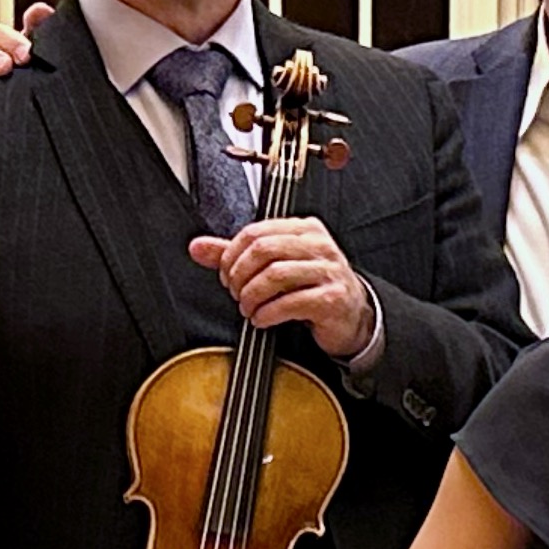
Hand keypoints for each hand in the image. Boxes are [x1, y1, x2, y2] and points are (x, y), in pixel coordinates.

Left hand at [188, 218, 376, 358]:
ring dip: (252, 296)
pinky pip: (291, 303)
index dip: (232, 255)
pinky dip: (268, 314)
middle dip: (240, 276)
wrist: (352, 316)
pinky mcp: (332, 299)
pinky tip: (262, 320)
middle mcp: (318, 245)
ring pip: (275, 275)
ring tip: (248, 309)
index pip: (256, 232)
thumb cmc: (312, 288)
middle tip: (235, 293)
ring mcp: (328, 271)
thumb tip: (197, 247)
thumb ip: (237, 255)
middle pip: (263, 250)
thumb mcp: (276, 265)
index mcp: (304, 229)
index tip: (227, 275)